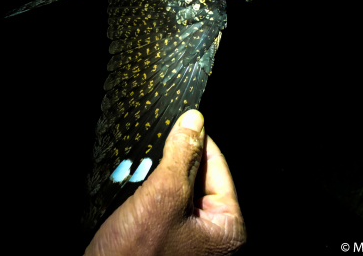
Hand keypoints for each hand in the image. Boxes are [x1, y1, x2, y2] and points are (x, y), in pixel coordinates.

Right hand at [84, 110, 245, 255]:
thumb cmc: (135, 254)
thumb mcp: (164, 196)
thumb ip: (182, 156)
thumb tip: (194, 120)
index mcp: (227, 229)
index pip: (219, 168)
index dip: (199, 141)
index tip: (184, 119)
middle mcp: (213, 235)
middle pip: (200, 179)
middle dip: (178, 159)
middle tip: (159, 139)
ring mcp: (190, 239)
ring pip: (180, 190)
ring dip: (163, 173)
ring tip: (147, 159)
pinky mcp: (168, 241)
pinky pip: (166, 205)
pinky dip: (153, 190)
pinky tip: (139, 180)